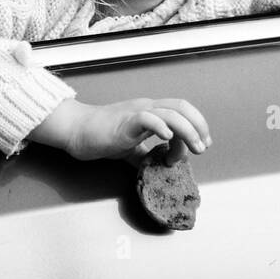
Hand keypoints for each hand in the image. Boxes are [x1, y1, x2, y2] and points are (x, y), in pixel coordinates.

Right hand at [60, 97, 210, 165]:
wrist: (77, 130)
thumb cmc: (101, 136)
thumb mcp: (130, 149)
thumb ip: (145, 157)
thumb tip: (158, 170)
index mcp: (150, 112)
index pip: (181, 110)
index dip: (197, 124)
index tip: (202, 144)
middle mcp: (147, 108)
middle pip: (182, 107)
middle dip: (198, 126)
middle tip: (202, 148)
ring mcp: (136, 113)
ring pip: (170, 113)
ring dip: (187, 131)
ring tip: (193, 148)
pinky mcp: (125, 122)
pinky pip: (146, 118)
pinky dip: (161, 126)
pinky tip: (167, 137)